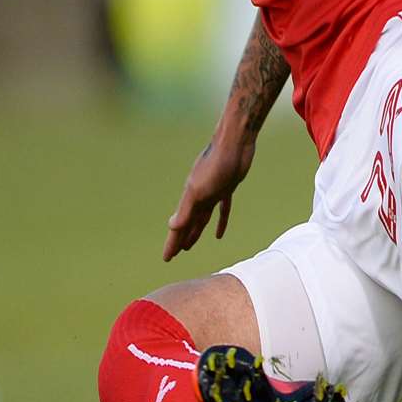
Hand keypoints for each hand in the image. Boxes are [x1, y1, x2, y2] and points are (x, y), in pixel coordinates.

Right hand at [163, 127, 255, 260]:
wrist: (235, 143)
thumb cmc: (217, 164)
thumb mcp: (199, 190)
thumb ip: (186, 209)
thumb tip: (172, 226)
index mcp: (190, 198)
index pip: (178, 226)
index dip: (172, 243)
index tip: (166, 259)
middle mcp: (199, 196)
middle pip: (188, 223)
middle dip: (180, 239)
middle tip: (174, 255)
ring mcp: (213, 192)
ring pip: (202, 218)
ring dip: (196, 231)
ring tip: (190, 246)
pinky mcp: (227, 187)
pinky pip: (222, 209)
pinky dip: (220, 221)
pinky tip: (219, 233)